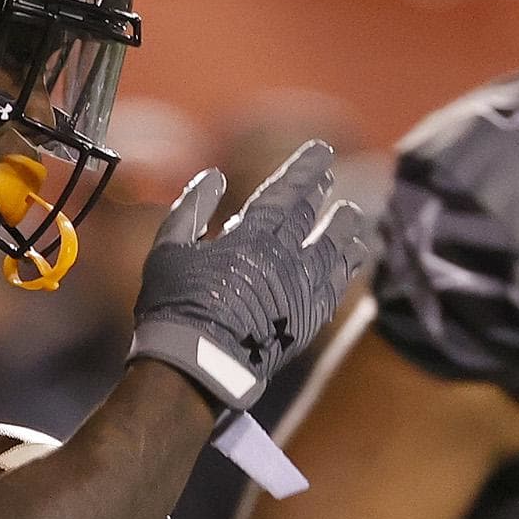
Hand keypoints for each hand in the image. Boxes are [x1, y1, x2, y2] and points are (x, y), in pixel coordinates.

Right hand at [129, 139, 375, 416]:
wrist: (197, 366)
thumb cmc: (176, 306)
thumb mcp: (169, 249)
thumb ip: (191, 208)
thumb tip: (214, 177)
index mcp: (250, 237)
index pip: (287, 191)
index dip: (306, 168)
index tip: (322, 151)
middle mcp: (283, 259)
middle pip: (311, 217)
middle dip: (321, 192)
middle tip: (329, 178)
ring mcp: (300, 291)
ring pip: (333, 251)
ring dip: (342, 229)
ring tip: (349, 217)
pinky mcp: (307, 321)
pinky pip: (335, 287)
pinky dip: (344, 269)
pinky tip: (350, 259)